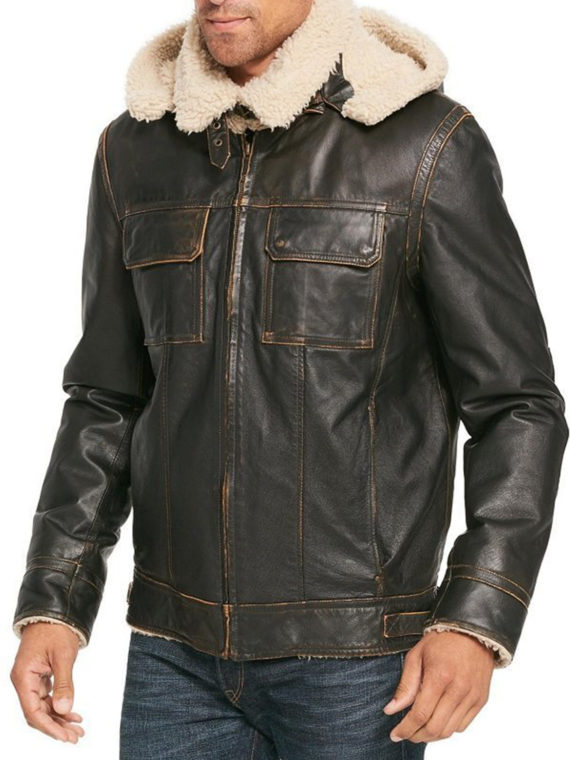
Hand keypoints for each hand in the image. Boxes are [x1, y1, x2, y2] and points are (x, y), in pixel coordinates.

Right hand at [10, 622, 84, 742]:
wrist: (54, 612)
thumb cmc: (56, 630)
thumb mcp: (63, 656)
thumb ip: (64, 684)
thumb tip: (64, 710)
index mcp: (23, 677)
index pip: (33, 712)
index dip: (49, 726)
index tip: (65, 737)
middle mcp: (23, 681)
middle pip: (37, 713)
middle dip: (56, 726)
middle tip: (76, 737)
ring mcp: (30, 679)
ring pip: (42, 707)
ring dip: (59, 718)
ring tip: (78, 729)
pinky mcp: (39, 676)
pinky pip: (47, 697)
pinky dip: (59, 706)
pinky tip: (73, 714)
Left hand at [383, 629, 493, 742]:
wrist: (473, 631)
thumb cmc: (442, 640)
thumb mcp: (416, 655)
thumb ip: (405, 685)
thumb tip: (391, 710)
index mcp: (439, 676)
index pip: (420, 714)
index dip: (405, 728)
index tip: (395, 734)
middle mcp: (458, 689)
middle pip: (434, 727)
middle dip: (416, 735)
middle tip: (405, 734)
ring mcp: (472, 696)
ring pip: (449, 731)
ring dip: (431, 736)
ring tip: (418, 730)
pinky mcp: (481, 700)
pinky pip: (462, 725)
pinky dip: (447, 729)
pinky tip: (437, 721)